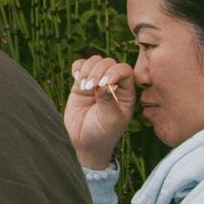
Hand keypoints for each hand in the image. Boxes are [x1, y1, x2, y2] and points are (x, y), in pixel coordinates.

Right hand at [67, 55, 137, 170]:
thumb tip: (105, 83)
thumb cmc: (102, 134)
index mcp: (126, 94)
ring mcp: (96, 83)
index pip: (125, 71)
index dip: (115, 71)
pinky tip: (76, 79)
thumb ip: (108, 101)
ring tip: (83, 86)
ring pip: (94, 61)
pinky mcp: (80, 84)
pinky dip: (77, 68)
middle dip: (98, 71)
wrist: (83, 142)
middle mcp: (113, 85)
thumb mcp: (110, 121)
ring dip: (87, 69)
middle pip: (109, 63)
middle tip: (89, 87)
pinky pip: (80, 66)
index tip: (103, 83)